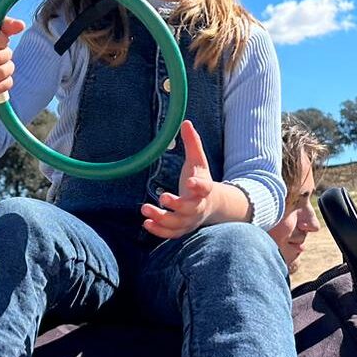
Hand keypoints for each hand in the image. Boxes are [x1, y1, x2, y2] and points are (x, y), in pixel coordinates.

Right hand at [0, 18, 23, 101]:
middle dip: (7, 55)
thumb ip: (6, 26)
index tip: (2, 41)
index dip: (2, 39)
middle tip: (3, 55)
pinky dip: (6, 82)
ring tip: (3, 66)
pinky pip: (0, 87)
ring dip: (8, 69)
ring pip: (1, 72)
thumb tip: (20, 25)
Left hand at [141, 121, 215, 238]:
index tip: (189, 182)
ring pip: (178, 224)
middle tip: (162, 198)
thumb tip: (186, 122)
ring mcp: (190, 220)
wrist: (211, 205)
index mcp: (205, 189)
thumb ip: (193, 143)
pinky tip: (146, 223)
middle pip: (189, 209)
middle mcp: (198, 207)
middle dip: (176, 205)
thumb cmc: (200, 180)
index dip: (198, 185)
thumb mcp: (198, 161)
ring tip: (145, 210)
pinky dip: (159, 231)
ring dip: (162, 219)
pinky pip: (171, 234)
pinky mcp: (182, 228)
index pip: (204, 187)